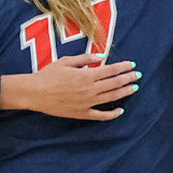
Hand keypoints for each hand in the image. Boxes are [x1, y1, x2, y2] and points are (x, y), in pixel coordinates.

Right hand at [4, 52, 139, 120]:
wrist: (34, 92)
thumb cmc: (48, 75)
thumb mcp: (66, 61)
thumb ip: (85, 59)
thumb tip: (101, 57)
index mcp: (86, 75)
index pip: (111, 70)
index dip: (123, 67)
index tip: (132, 64)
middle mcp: (90, 90)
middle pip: (115, 83)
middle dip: (128, 78)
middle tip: (138, 75)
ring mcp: (87, 103)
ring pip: (111, 98)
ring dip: (124, 92)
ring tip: (134, 88)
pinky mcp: (82, 114)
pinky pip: (101, 116)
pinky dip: (112, 114)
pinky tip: (120, 111)